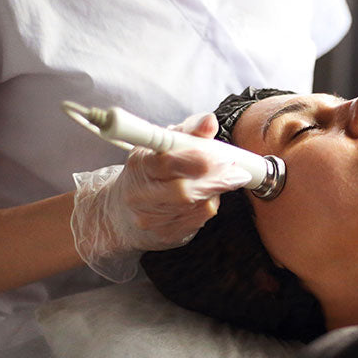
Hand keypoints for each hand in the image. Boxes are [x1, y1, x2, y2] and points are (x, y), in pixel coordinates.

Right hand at [71, 112, 250, 281]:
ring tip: (231, 178)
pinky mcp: (166, 235)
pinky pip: (198, 220)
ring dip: (218, 189)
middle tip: (236, 169)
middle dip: (216, 178)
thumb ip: (188, 132)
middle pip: (184, 190)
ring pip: (195, 205)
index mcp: (138, 166)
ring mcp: (152, 219)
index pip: (165, 161)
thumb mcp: (160, 146)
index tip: (220, 155)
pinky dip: (210, 204)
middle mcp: (141, 195)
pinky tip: (212, 194)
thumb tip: (209, 121)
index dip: (197, 158)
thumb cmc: (147, 173)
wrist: (121, 213)